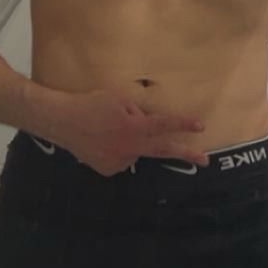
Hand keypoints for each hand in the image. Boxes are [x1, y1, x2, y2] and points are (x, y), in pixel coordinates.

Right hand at [41, 84, 208, 176]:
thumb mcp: (118, 98)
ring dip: (133, 141)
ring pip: (137, 151)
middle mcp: (129, 147)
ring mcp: (119, 161)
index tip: (201, 126)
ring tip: (109, 129)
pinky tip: (103, 141)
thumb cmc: (91, 103)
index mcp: (133, 127)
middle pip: (163, 150)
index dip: (183, 124)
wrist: (62, 121)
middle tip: (205, 160)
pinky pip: (122, 158)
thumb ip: (138, 111)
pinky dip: (118, 149)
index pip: (164, 125)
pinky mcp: (108, 169)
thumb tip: (149, 120)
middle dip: (186, 154)